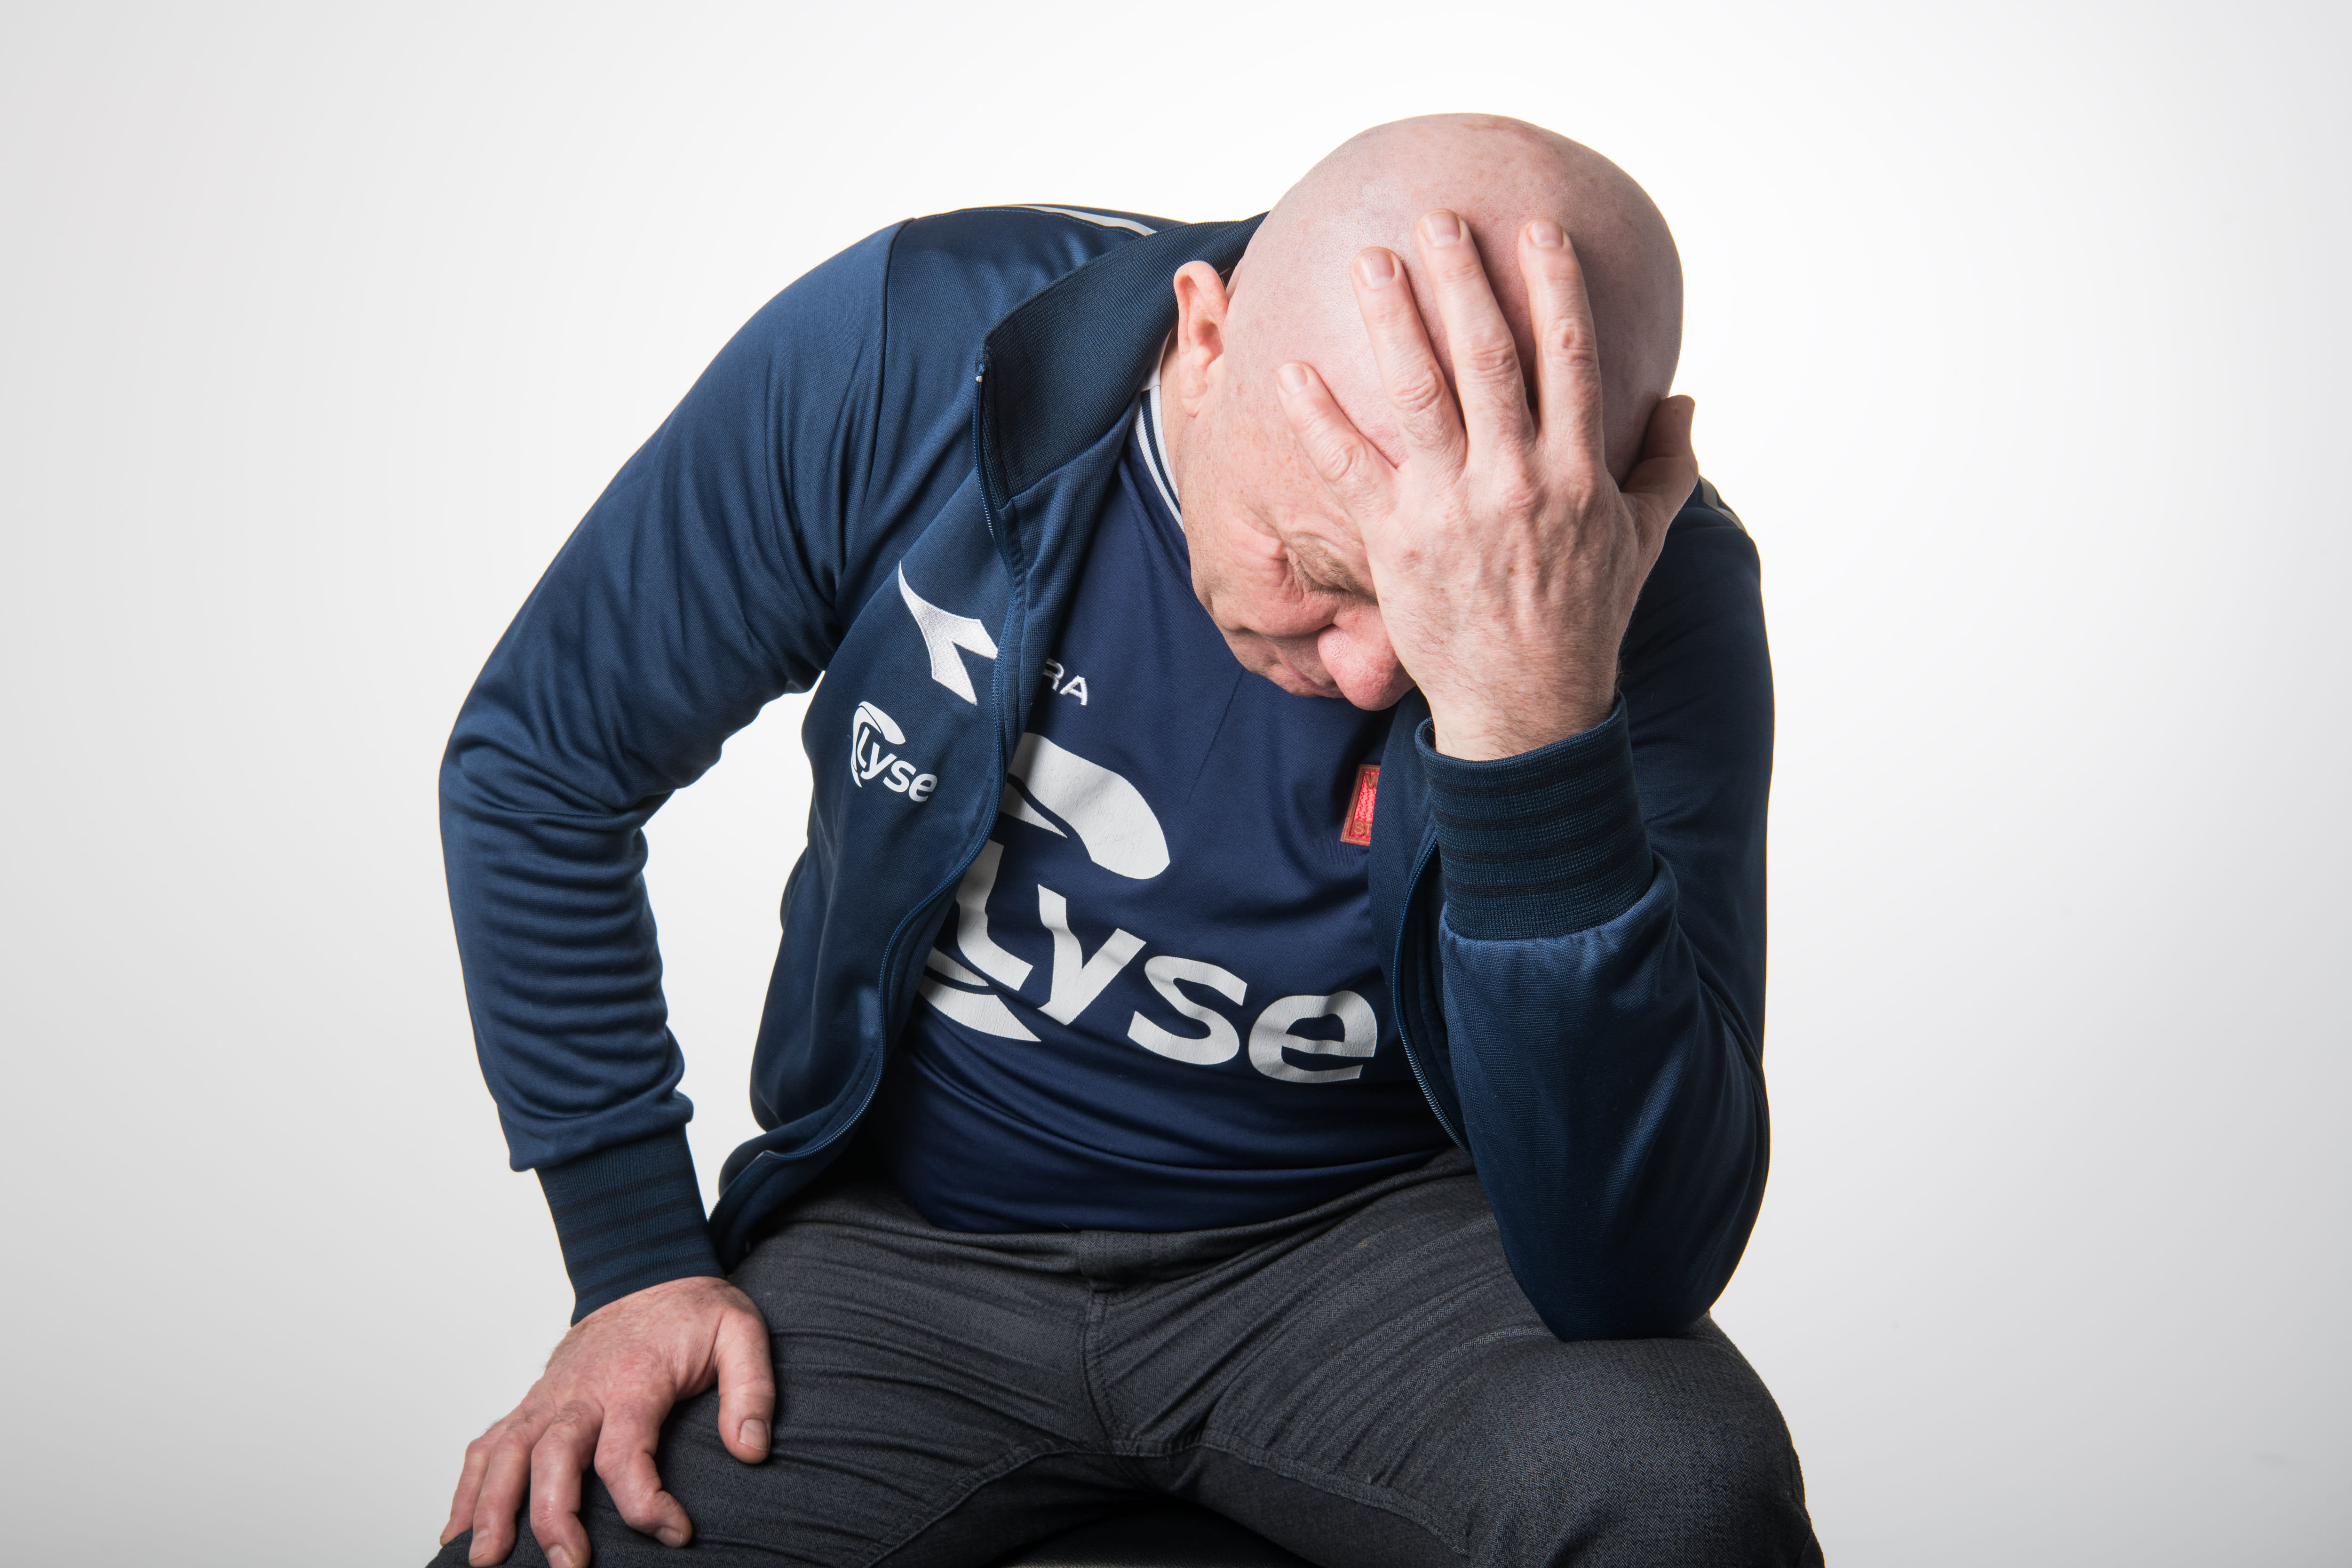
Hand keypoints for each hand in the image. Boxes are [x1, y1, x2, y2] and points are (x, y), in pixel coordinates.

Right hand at [441, 1276, 772, 1566]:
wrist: (648, 1268)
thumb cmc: (694, 1312)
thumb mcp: (742, 1333)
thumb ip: (752, 1390)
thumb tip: (752, 1450)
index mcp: (634, 1378)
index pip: (626, 1450)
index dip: (645, 1501)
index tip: (677, 1534)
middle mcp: (581, 1390)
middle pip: (553, 1455)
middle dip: (553, 1515)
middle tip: (567, 1567)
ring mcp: (549, 1396)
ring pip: (506, 1452)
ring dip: (491, 1507)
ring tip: (483, 1562)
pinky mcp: (532, 1401)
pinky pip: (489, 1443)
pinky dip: (468, 1487)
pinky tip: (457, 1531)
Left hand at [1274, 210, 1697, 759]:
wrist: (1529, 708)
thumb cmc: (1584, 619)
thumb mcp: (1643, 541)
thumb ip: (1664, 465)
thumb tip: (1682, 401)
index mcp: (1578, 472)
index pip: (1570, 357)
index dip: (1556, 286)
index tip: (1537, 229)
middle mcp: (1517, 480)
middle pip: (1489, 357)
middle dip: (1462, 280)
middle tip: (1437, 218)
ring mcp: (1454, 509)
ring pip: (1420, 394)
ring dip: (1392, 321)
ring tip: (1370, 260)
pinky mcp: (1399, 542)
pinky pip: (1352, 468)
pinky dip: (1319, 419)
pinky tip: (1289, 371)